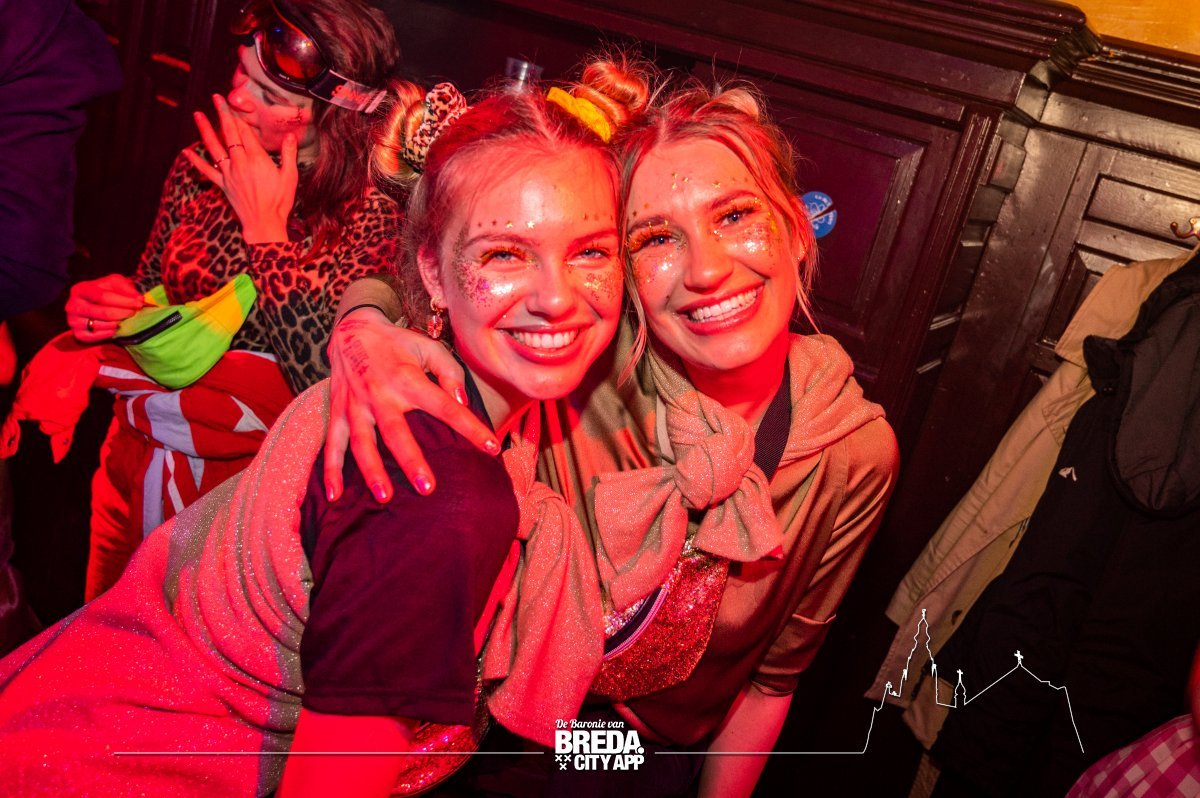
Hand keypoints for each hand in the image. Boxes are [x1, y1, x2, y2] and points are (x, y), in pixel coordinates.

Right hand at [65, 273, 145, 342]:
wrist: (93, 304)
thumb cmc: (105, 291)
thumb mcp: (114, 283)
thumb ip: (126, 288)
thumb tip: (139, 299)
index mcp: (80, 289)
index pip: (103, 296)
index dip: (124, 301)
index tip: (139, 303)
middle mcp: (73, 305)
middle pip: (104, 313)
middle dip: (124, 313)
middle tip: (135, 312)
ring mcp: (73, 321)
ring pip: (102, 325)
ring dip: (119, 322)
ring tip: (125, 318)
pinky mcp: (78, 334)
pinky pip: (98, 336)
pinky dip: (110, 332)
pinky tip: (115, 326)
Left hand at [184, 94, 296, 243]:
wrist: (264, 223)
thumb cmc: (280, 201)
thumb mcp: (290, 176)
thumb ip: (289, 154)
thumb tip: (291, 135)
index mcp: (257, 159)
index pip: (246, 133)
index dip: (240, 118)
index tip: (235, 104)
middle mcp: (240, 163)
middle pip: (229, 133)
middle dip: (222, 114)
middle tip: (216, 98)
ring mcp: (229, 173)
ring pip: (214, 147)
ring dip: (205, 129)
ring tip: (197, 114)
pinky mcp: (223, 184)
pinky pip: (206, 170)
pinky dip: (195, 161)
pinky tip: (186, 151)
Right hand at [324, 309, 499, 501]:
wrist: (352, 330)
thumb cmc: (398, 344)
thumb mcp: (429, 348)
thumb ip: (450, 373)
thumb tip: (462, 401)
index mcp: (408, 378)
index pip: (445, 407)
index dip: (471, 428)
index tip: (492, 448)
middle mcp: (380, 394)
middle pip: (396, 432)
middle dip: (410, 461)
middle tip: (427, 489)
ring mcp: (356, 405)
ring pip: (362, 443)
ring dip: (371, 471)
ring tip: (385, 498)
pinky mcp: (338, 412)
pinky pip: (333, 444)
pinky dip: (330, 470)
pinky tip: (335, 495)